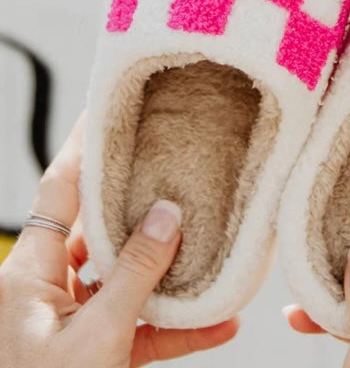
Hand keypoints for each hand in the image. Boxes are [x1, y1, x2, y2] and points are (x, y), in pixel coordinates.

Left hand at [0, 114, 237, 367]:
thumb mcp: (95, 339)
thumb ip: (134, 274)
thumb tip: (168, 215)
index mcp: (28, 276)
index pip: (60, 191)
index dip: (86, 147)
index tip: (108, 109)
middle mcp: (47, 290)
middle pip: (100, 229)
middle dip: (141, 203)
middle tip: (174, 166)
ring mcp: (72, 321)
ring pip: (126, 278)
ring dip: (170, 269)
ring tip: (209, 243)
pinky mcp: (96, 350)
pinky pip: (139, 325)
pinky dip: (176, 325)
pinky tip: (217, 324)